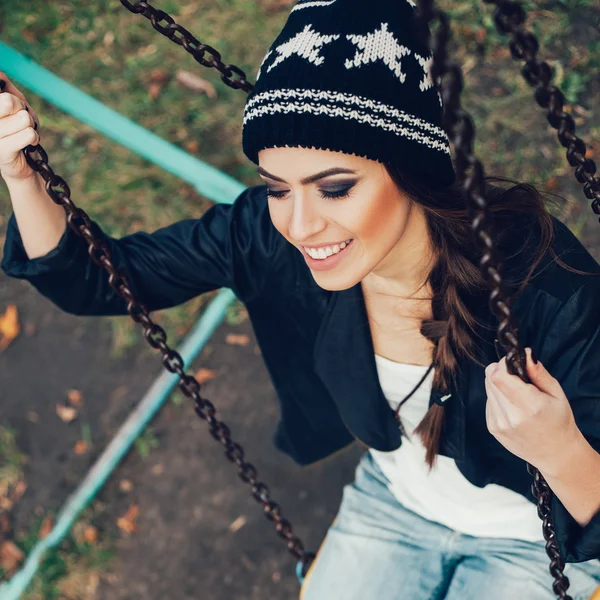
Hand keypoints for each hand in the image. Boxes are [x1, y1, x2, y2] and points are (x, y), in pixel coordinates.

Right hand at [0, 73, 40, 181]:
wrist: (25, 165)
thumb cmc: (19, 131)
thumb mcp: (16, 105)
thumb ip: (6, 88)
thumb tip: (0, 75)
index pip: (0, 85)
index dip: (9, 97)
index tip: (10, 106)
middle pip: (9, 101)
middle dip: (21, 109)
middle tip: (20, 119)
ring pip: (23, 119)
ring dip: (30, 126)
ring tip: (22, 133)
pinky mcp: (1, 151)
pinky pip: (28, 134)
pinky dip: (34, 138)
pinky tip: (28, 144)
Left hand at [485, 347, 581, 472]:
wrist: (555, 454)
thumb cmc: (559, 421)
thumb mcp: (556, 394)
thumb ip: (538, 372)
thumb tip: (524, 353)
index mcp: (530, 406)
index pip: (498, 375)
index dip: (502, 364)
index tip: (513, 363)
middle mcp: (511, 416)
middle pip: (490, 379)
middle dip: (500, 371)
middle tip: (516, 377)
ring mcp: (499, 423)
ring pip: (487, 389)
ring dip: (498, 384)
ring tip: (517, 394)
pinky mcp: (492, 428)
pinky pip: (488, 402)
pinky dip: (497, 398)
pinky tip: (513, 406)